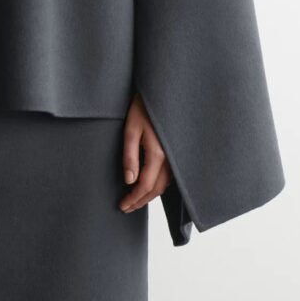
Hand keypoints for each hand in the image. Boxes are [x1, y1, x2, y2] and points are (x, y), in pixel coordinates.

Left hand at [120, 92, 171, 213]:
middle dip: (141, 201)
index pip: (145, 186)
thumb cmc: (144, 107)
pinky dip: (159, 185)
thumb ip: (129, 156)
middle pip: (157, 189)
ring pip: (165, 185)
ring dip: (151, 195)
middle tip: (127, 208)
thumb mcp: (131, 129)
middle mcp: (172, 159)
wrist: (164, 92)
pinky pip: (171, 176)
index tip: (122, 206)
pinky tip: (150, 184)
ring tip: (136, 199)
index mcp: (159, 154)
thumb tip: (129, 181)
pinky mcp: (178, 152)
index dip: (133, 199)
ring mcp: (177, 156)